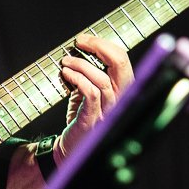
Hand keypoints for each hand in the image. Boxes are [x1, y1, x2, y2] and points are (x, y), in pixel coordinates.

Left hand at [56, 33, 133, 162]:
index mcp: (121, 91)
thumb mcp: (87, 91)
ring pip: (103, 80)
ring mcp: (108, 113)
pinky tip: (66, 75)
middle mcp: (120, 101)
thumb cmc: (80, 118)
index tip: (85, 39)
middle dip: (100, 47)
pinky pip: (91, 95)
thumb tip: (78, 51)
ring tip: (66, 62)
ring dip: (82, 65)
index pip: (123, 61)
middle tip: (80, 41)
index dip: (106, 45)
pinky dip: (78, 80)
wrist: (69, 148)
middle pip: (122, 66)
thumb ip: (88, 74)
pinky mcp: (94, 121)